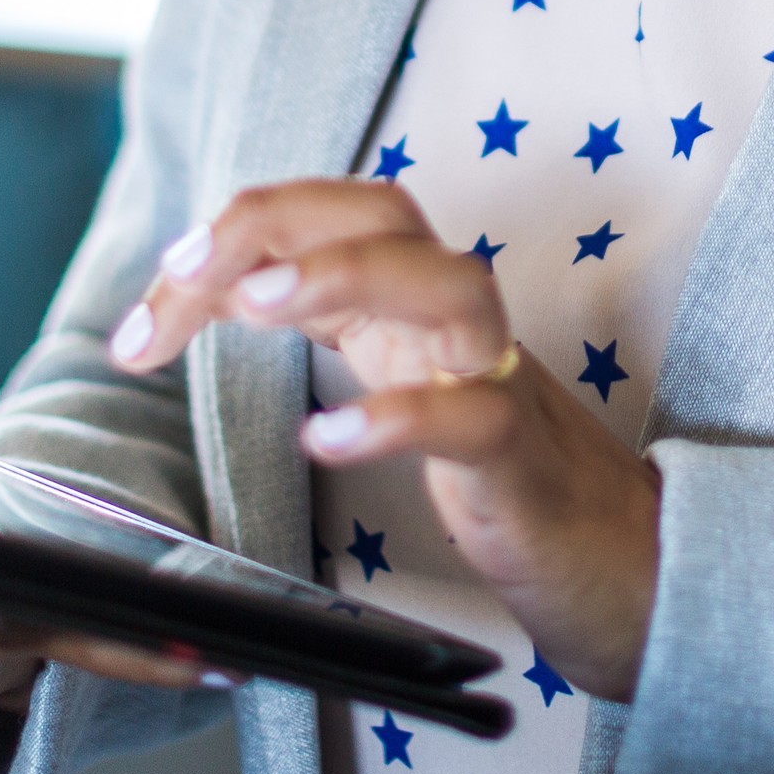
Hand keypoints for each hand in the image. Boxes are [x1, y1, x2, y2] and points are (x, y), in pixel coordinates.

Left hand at [114, 180, 663, 699]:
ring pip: (446, 283)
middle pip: (385, 213)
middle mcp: (459, 319)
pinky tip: (325, 437)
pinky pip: (470, 415)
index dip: (233, 236)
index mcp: (417, 298)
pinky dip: (398, 415)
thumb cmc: (502, 472)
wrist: (622, 560)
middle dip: (276, 222)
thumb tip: (213, 291)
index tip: (152, 304)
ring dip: (344, 275)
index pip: (327, 217)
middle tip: (183, 269)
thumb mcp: (401, 378)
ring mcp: (499, 378)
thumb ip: (332, 325)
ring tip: (254, 307)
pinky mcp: (521, 458)